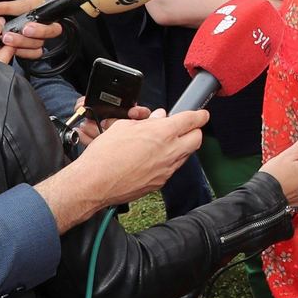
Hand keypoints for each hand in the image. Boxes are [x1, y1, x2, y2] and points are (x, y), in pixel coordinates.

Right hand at [63, 107, 205, 208]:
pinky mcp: (160, 182)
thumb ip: (146, 122)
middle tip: (184, 128)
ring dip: (181, 147)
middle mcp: (170, 152)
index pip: (192, 120)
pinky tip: (154, 158)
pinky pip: (172, 169)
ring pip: (186, 155)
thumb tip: (158, 118)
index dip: (199, 115)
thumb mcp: (124, 127)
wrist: (96, 182)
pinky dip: (168, 161)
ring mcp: (167, 170)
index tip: (201, 114)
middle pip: (197, 139)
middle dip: (194, 131)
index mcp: (162, 133)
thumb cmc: (105, 154)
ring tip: (164, 143)